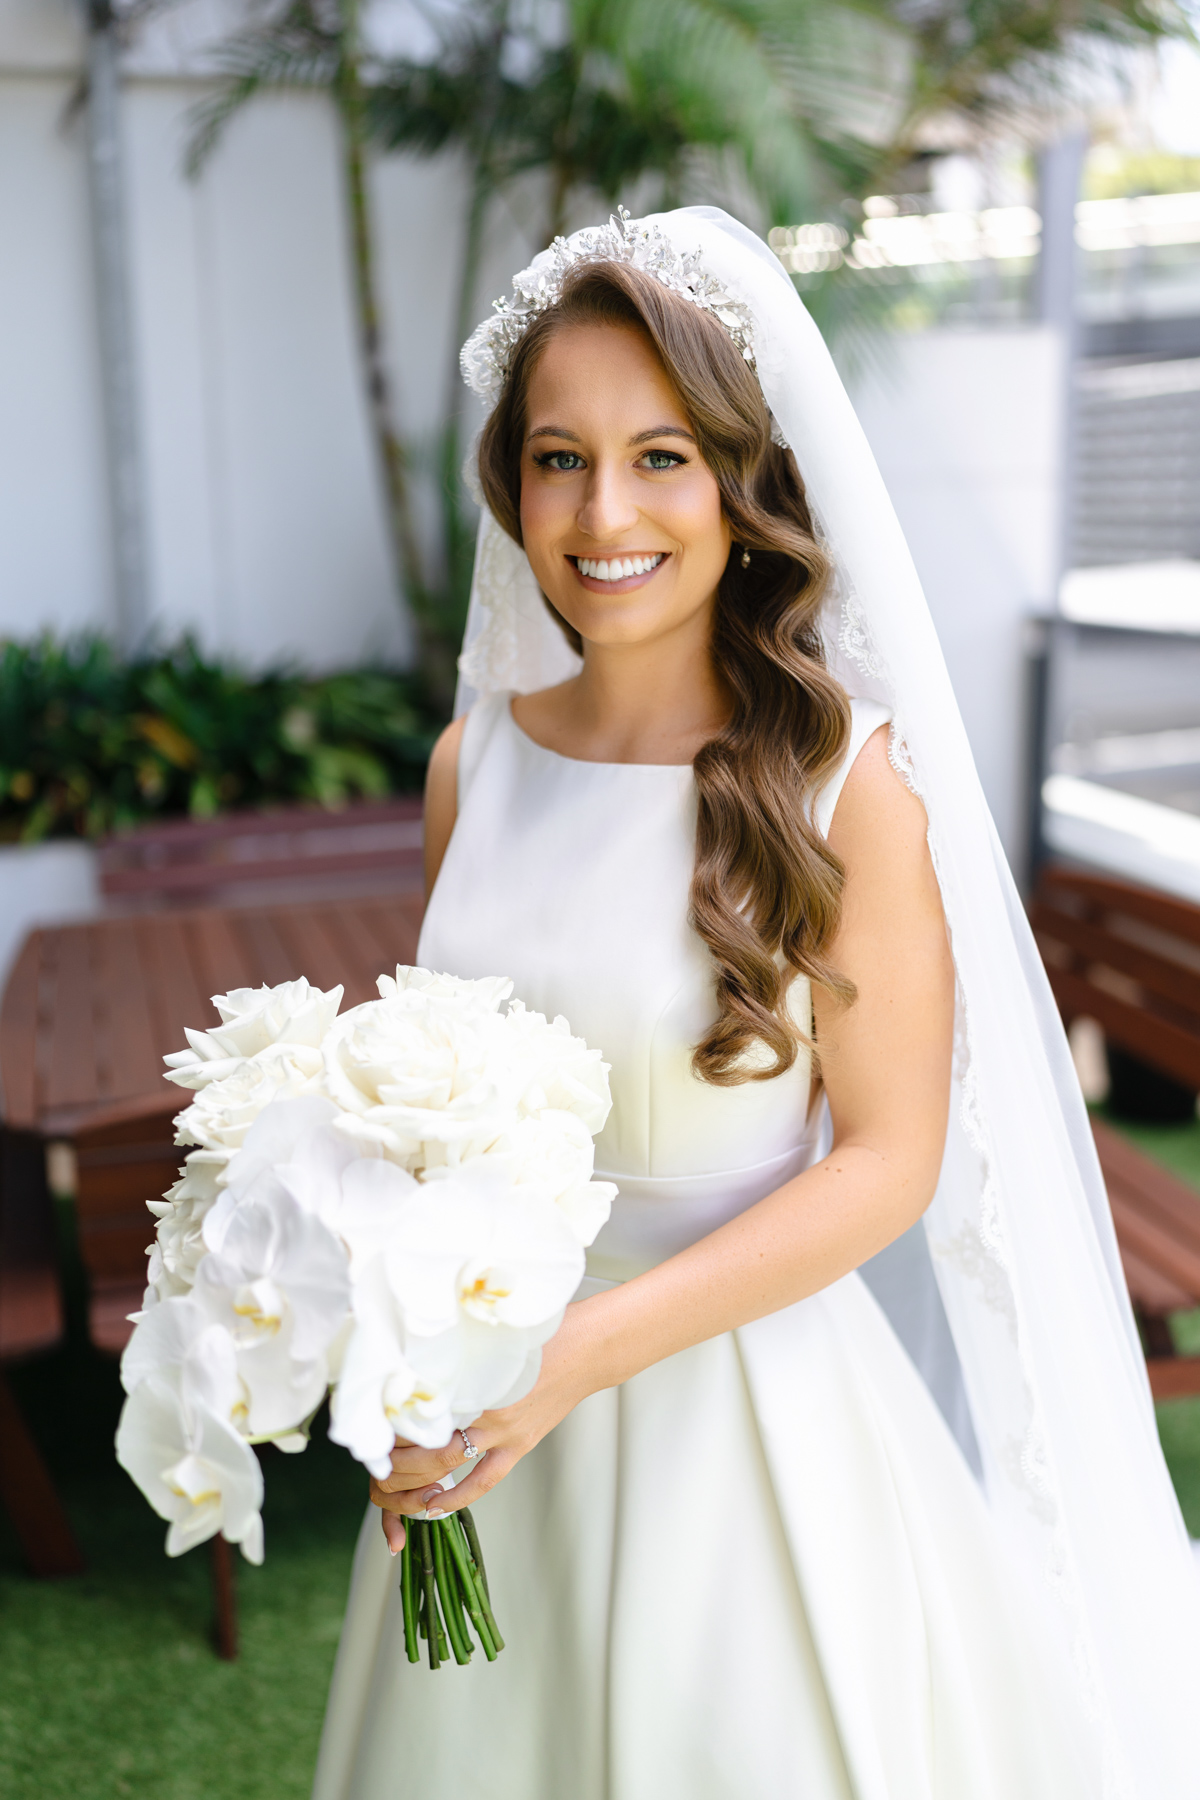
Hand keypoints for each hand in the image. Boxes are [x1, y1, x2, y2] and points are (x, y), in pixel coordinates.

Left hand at [369, 1302, 595, 1553]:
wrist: (586, 1350)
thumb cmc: (540, 1335)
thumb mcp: (489, 1338)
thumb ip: (455, 1354)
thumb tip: (413, 1362)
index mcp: (474, 1378)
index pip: (418, 1408)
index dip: (389, 1423)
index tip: (368, 1425)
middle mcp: (485, 1409)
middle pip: (426, 1444)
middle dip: (395, 1461)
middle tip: (372, 1465)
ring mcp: (504, 1431)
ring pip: (448, 1465)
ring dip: (416, 1481)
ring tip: (391, 1488)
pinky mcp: (519, 1445)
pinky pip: (484, 1480)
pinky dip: (457, 1497)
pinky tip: (434, 1505)